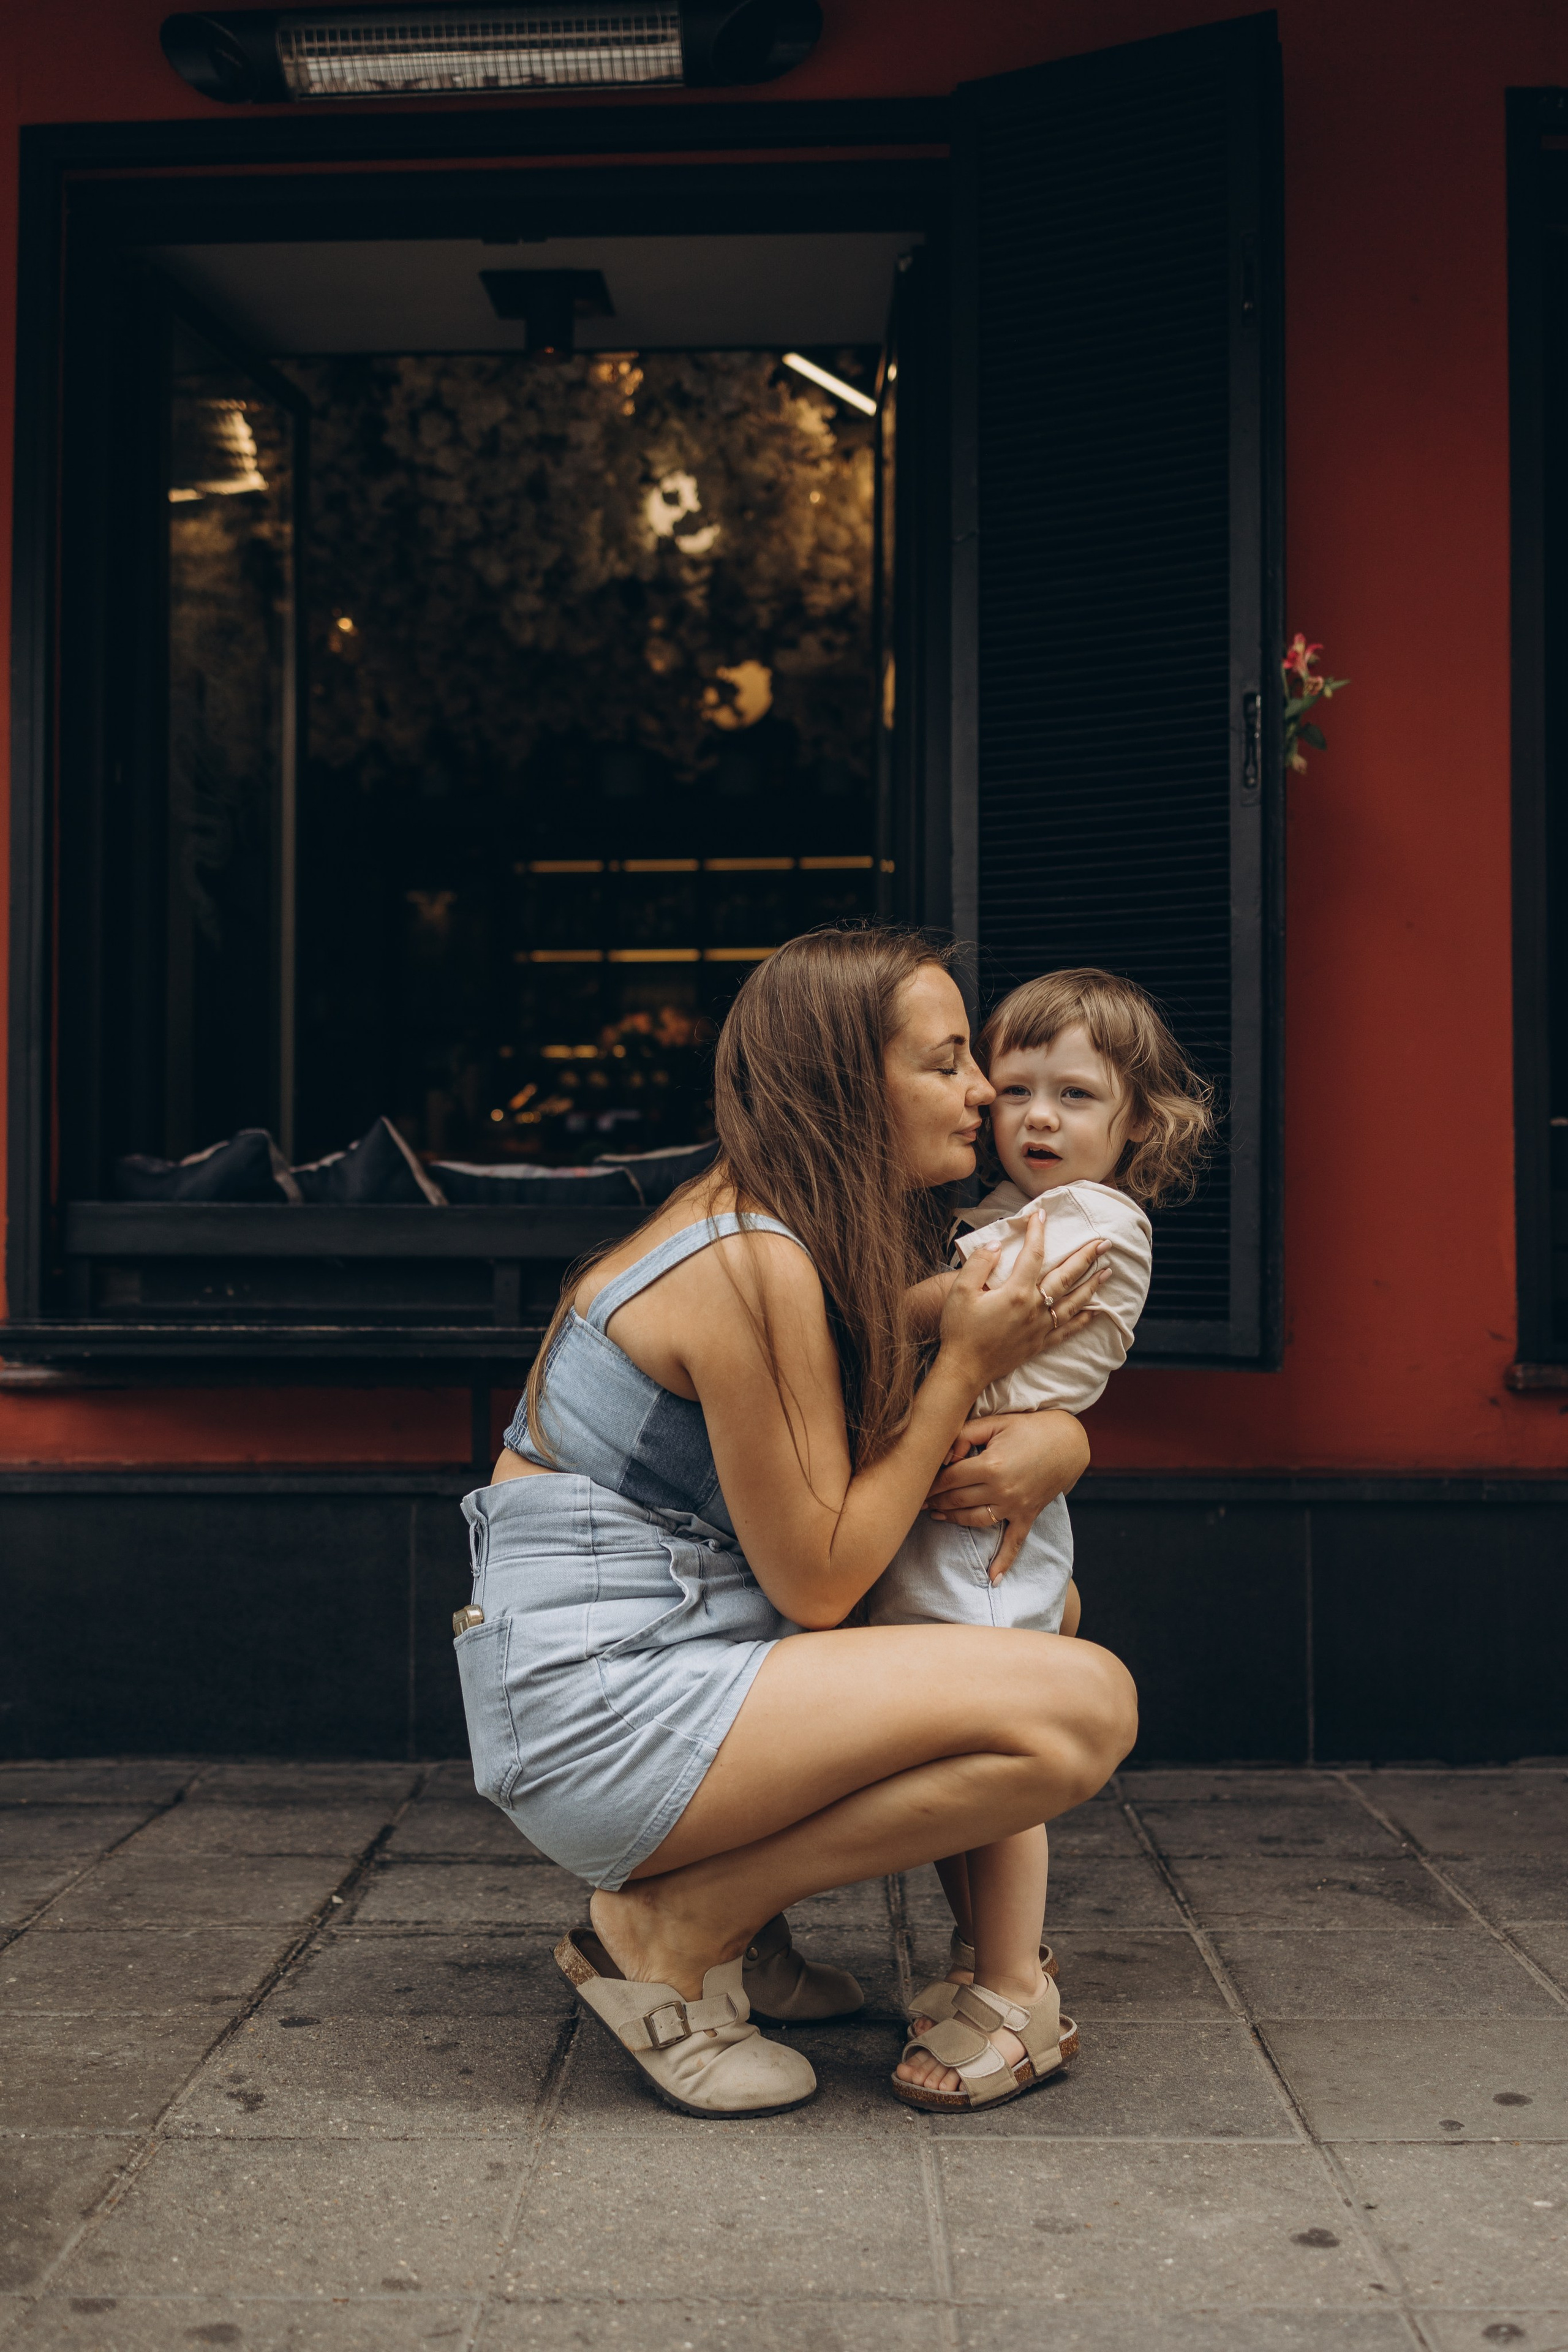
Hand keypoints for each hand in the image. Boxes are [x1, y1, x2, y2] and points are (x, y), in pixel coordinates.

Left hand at [924, 1409, 1090, 1579]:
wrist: (1068, 1442)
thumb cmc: (1029, 1428)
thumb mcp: (994, 1423)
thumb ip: (964, 1435)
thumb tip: (943, 1456)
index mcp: (991, 1466)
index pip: (949, 1479)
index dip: (930, 1482)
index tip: (917, 1483)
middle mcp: (1002, 1490)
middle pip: (958, 1500)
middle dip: (936, 1500)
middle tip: (920, 1500)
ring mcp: (1016, 1506)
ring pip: (975, 1520)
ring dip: (954, 1519)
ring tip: (938, 1515)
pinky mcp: (1028, 1515)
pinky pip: (1014, 1543)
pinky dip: (1004, 1562)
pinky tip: (992, 1579)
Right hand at [938, 1221, 1108, 1390]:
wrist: (964, 1369)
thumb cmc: (959, 1329)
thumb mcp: (960, 1291)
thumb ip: (978, 1263)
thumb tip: (997, 1244)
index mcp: (1015, 1292)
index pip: (1033, 1254)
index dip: (1038, 1231)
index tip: (1041, 1214)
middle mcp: (1034, 1308)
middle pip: (1066, 1277)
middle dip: (1086, 1257)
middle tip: (1105, 1242)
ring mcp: (1040, 1327)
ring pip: (1074, 1302)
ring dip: (1092, 1285)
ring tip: (1108, 1270)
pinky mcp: (1040, 1343)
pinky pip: (1068, 1330)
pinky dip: (1084, 1320)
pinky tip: (1096, 1312)